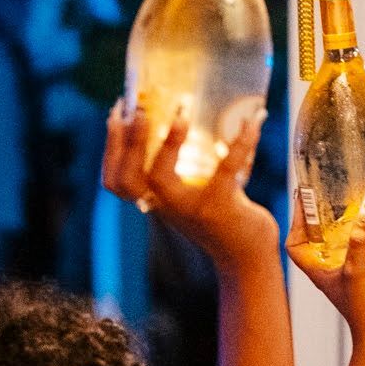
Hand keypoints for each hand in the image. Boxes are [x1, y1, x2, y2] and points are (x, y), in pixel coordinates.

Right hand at [103, 100, 278, 271]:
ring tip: (180, 115)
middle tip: (138, 110)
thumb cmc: (220, 215)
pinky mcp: (220, 208)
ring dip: (167, 144)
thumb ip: (184, 168)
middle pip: (128, 180)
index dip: (111, 149)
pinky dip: (241, 142)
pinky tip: (253, 122)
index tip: (116, 114)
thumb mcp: (194, 192)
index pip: (117, 181)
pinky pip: (226, 169)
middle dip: (129, 143)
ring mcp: (190, 210)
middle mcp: (166, 207)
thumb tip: (183, 116)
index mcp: (155, 200)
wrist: (246, 256)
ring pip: (161, 180)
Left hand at [286, 190, 364, 344]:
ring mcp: (362, 269)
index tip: (303, 197)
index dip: (297, 220)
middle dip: (330, 213)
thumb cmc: (363, 310)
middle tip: (335, 186)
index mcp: (321, 269)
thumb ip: (360, 239)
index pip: (298, 242)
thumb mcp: (356, 271)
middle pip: (328, 235)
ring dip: (363, 220)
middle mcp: (339, 267)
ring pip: (360, 238)